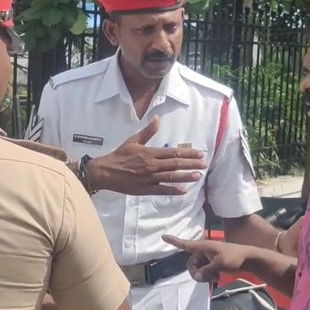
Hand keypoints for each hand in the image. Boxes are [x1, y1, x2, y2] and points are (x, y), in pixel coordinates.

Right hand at [87, 115, 206, 194]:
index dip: (188, 153)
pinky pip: (161, 190)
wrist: (105, 172)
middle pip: (175, 164)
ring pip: (171, 177)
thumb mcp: (133, 141)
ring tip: (198, 176)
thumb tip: (157, 118)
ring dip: (186, 176)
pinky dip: (172, 190)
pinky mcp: (145, 189)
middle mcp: (151, 165)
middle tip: (204, 164)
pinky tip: (183, 191)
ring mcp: (149, 178)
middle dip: (191, 164)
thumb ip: (147, 132)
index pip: (173, 152)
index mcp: (150, 153)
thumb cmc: (119, 155)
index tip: (200, 153)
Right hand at [162, 235, 257, 281]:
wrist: (249, 259)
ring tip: (215, 279)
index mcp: (203, 247)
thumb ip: (206, 271)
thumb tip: (196, 277)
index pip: (185, 244)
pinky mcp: (213, 263)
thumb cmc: (234, 257)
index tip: (163, 237)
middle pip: (191, 264)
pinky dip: (208, 276)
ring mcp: (208, 257)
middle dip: (197, 273)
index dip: (174, 241)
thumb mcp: (219, 264)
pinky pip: (204, 271)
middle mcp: (203, 251)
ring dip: (204, 276)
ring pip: (198, 269)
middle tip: (207, 280)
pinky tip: (217, 279)